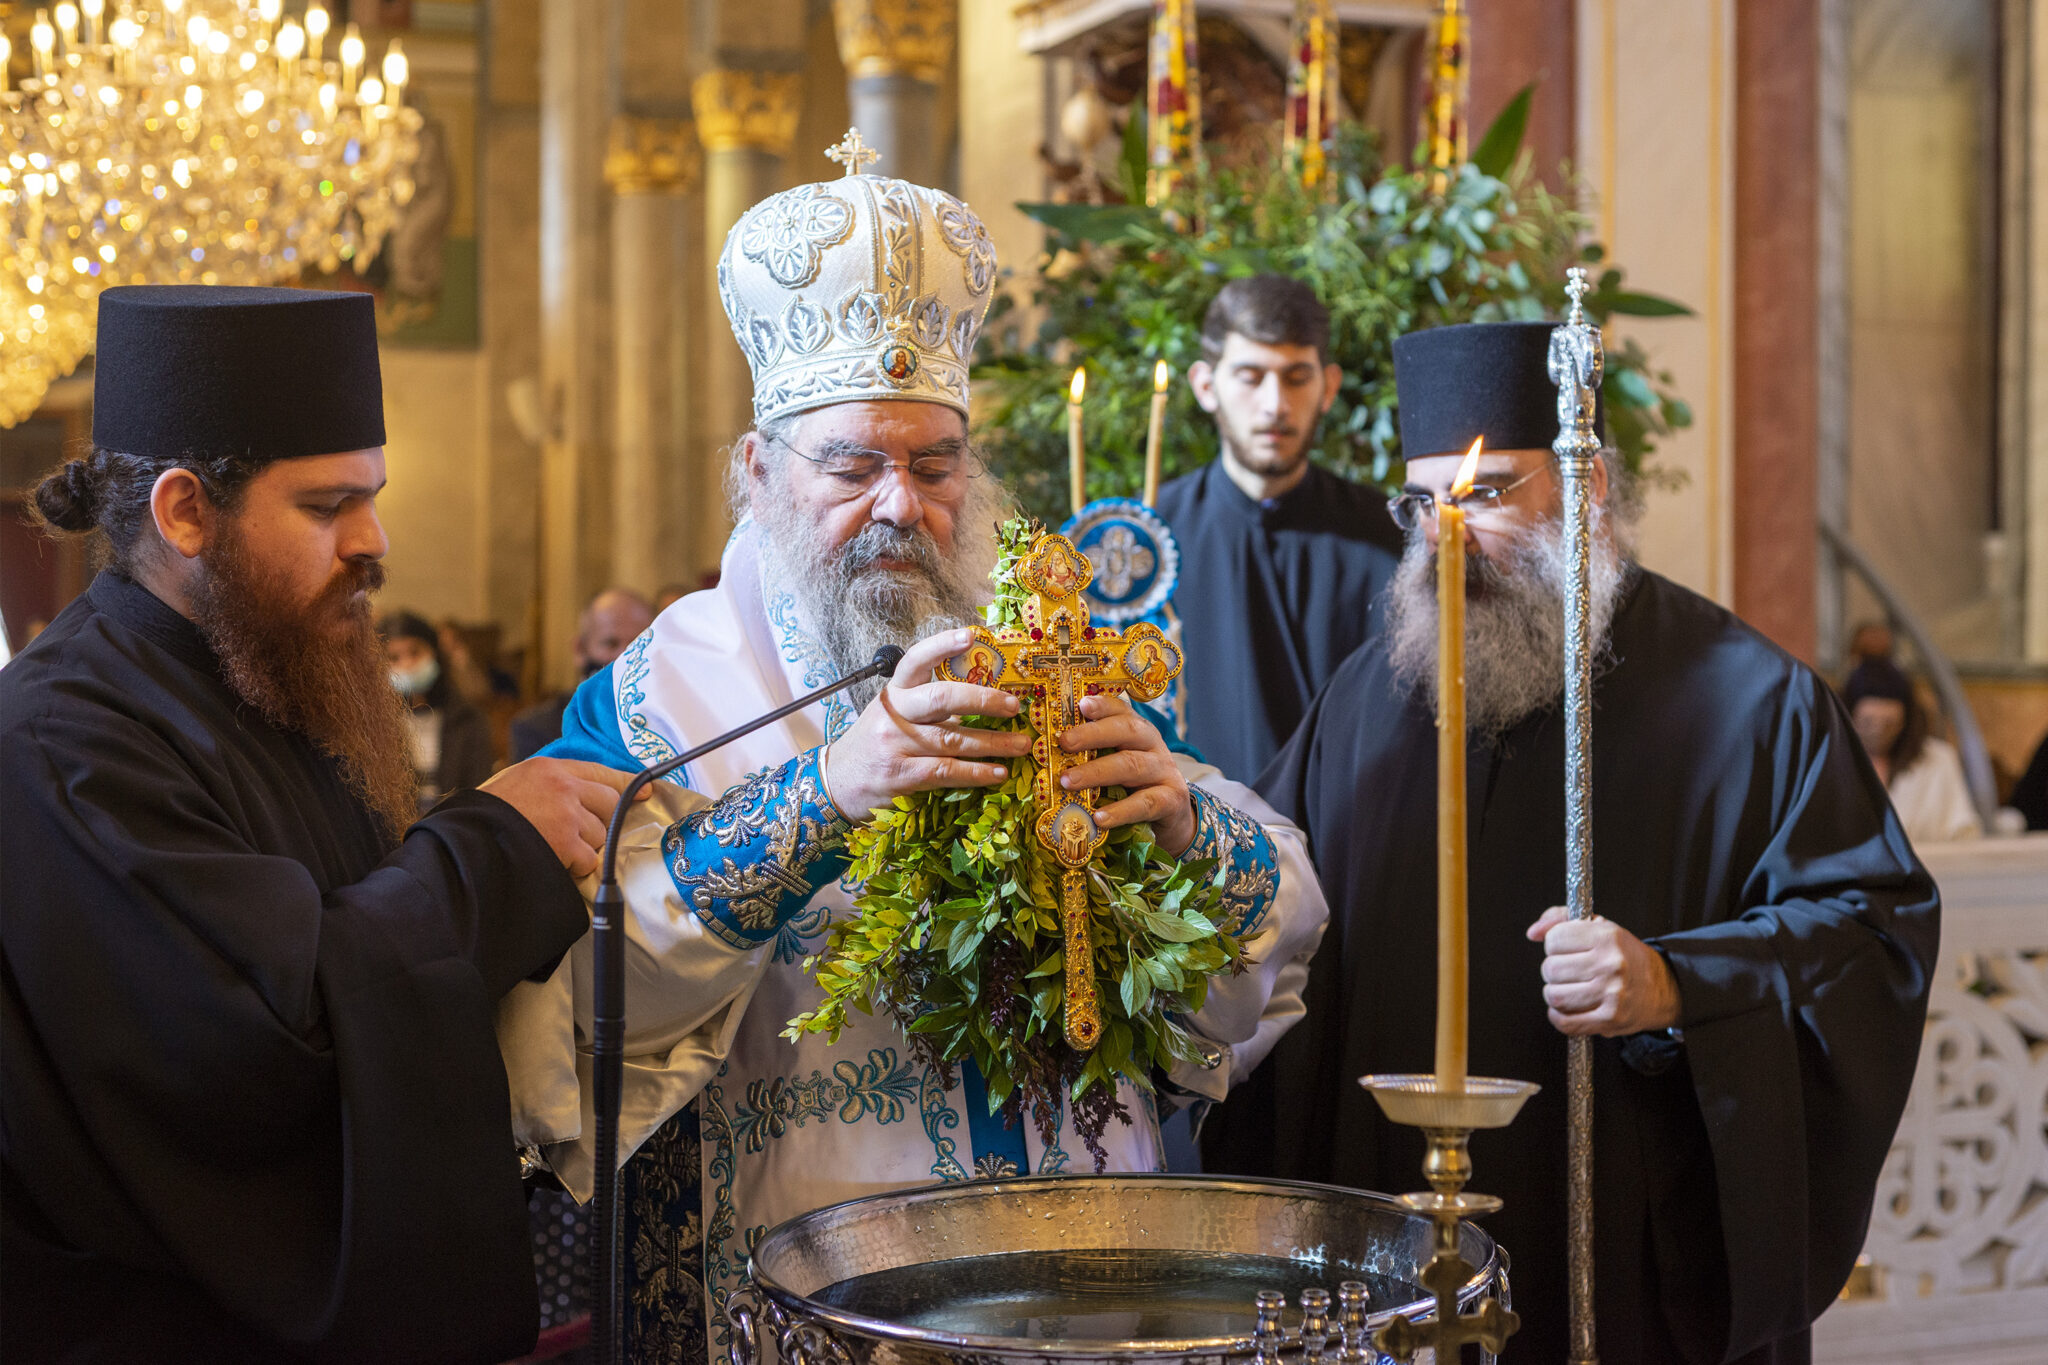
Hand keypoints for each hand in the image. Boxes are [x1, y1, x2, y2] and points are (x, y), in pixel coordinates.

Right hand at [481, 758, 647, 877]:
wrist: (465, 842)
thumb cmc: (485, 817)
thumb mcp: (515, 784)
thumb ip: (548, 786)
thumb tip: (583, 798)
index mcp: (549, 768)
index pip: (600, 772)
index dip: (627, 783)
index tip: (646, 790)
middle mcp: (563, 786)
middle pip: (610, 803)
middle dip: (599, 821)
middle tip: (576, 834)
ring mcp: (567, 814)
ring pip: (600, 834)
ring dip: (584, 846)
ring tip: (553, 848)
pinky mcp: (566, 843)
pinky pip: (589, 859)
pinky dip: (575, 866)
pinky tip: (553, 862)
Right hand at [823, 629, 1030, 821]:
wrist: (837, 782)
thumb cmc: (873, 744)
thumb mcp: (892, 715)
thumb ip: (928, 707)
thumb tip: (981, 700)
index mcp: (894, 693)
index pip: (916, 660)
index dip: (942, 645)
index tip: (970, 635)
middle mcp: (894, 714)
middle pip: (942, 698)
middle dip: (983, 700)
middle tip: (1014, 706)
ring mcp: (896, 745)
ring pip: (953, 739)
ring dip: (993, 743)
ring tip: (1021, 744)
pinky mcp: (901, 776)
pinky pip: (946, 771)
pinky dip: (976, 772)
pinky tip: (997, 772)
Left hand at [1057, 693, 1194, 855]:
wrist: (1173, 813)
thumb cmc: (1134, 783)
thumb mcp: (1117, 761)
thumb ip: (1093, 752)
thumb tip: (1048, 749)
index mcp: (1137, 730)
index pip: (1121, 710)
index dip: (1102, 705)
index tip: (1080, 704)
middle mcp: (1152, 744)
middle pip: (1126, 731)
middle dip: (1093, 734)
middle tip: (1064, 742)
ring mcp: (1164, 771)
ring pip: (1131, 766)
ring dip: (1096, 772)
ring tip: (1068, 781)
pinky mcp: (1171, 800)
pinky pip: (1145, 803)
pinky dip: (1121, 811)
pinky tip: (1099, 817)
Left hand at [1527, 906, 1681, 1036]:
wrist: (1661, 988)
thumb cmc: (1624, 956)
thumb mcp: (1599, 926)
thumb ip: (1561, 920)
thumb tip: (1533, 932)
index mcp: (1607, 937)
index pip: (1554, 939)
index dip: (1553, 944)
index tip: (1564, 949)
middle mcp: (1610, 965)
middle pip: (1551, 969)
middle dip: (1552, 970)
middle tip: (1567, 971)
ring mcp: (1611, 994)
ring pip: (1554, 996)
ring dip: (1555, 993)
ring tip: (1568, 988)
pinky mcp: (1610, 1020)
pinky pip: (1565, 1022)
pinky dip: (1558, 1016)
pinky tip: (1567, 1008)